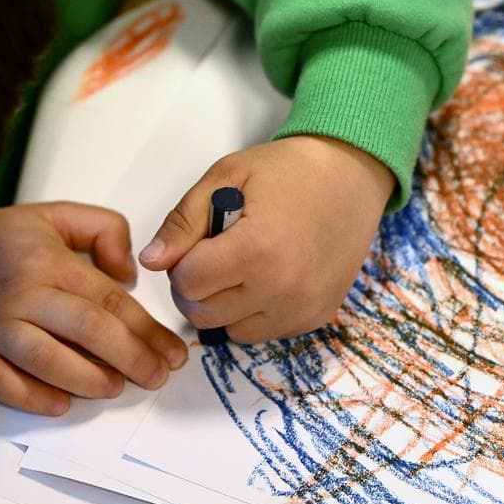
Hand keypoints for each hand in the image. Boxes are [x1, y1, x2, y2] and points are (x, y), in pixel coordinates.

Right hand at [0, 202, 187, 415]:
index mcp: (48, 261)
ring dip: (88, 380)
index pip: (109, 301)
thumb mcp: (56, 215)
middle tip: (155, 377)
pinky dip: (31, 398)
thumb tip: (130, 272)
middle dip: (130, 358)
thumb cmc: (4, 244)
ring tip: (114, 388)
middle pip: (86, 330)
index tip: (172, 353)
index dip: (147, 331)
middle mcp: (21, 294)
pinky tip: (61, 405)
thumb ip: (104, 229)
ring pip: (46, 360)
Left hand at [139, 135, 393, 341]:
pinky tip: (266, 277)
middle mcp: (282, 289)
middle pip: (203, 314)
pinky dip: (253, 312)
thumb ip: (184, 221)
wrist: (352, 175)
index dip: (182, 261)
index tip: (200, 240)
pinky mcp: (316, 317)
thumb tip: (151, 262)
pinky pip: (263, 333)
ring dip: (224, 304)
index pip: (188, 283)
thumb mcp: (226, 177)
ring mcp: (302, 308)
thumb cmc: (287, 170)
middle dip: (197, 286)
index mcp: (257, 249)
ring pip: (230, 331)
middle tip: (215, 253)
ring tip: (242, 265)